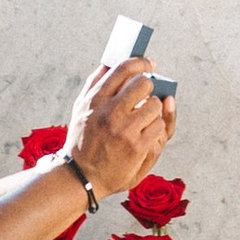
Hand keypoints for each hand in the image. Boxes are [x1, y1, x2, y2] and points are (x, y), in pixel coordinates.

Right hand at [68, 60, 173, 200]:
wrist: (81, 177)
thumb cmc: (83, 140)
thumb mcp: (80, 109)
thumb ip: (94, 84)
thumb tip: (109, 63)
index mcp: (95, 100)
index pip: (123, 69)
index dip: (141, 62)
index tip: (150, 64)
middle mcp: (110, 113)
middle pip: (144, 84)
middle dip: (148, 89)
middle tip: (145, 98)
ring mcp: (125, 130)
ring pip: (155, 105)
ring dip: (153, 111)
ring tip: (143, 120)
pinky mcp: (137, 147)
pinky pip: (159, 127)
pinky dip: (156, 129)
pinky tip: (146, 134)